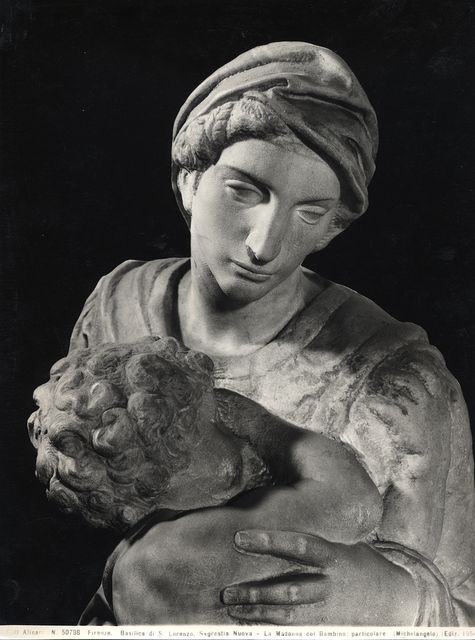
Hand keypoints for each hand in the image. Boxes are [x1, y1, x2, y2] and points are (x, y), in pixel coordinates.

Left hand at [222, 529, 416, 624]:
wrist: (395, 599)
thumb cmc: (358, 563)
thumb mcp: (340, 544)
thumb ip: (312, 539)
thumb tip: (276, 512)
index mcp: (333, 557)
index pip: (298, 546)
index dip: (269, 541)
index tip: (240, 537)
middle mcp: (329, 586)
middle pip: (288, 590)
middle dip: (256, 592)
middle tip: (227, 590)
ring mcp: (328, 612)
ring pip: (288, 616)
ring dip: (258, 613)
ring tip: (233, 607)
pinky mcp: (327, 629)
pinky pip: (296, 631)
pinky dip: (272, 629)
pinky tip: (252, 626)